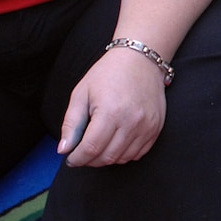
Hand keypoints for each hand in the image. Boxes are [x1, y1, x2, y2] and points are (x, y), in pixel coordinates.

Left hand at [60, 47, 168, 167]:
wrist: (140, 60)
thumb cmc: (108, 74)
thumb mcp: (81, 94)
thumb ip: (71, 124)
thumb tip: (64, 149)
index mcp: (110, 112)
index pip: (91, 149)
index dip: (77, 158)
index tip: (70, 159)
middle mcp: (131, 122)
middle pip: (107, 157)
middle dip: (90, 160)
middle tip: (81, 153)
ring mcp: (146, 126)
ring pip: (122, 158)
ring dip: (106, 158)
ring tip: (98, 147)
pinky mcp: (156, 128)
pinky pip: (137, 154)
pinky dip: (123, 154)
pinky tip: (115, 143)